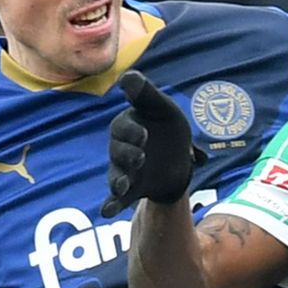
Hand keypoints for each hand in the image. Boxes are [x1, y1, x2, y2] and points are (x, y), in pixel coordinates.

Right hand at [100, 70, 206, 217]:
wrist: (180, 162)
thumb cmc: (170, 130)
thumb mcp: (164, 109)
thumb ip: (146, 94)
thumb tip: (127, 76)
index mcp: (128, 127)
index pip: (122, 127)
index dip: (131, 131)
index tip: (144, 135)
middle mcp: (121, 149)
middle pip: (117, 152)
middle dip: (128, 155)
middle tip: (141, 157)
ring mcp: (124, 171)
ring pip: (116, 175)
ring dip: (117, 180)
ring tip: (121, 186)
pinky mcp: (131, 190)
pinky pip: (117, 199)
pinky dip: (111, 205)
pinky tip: (106, 212)